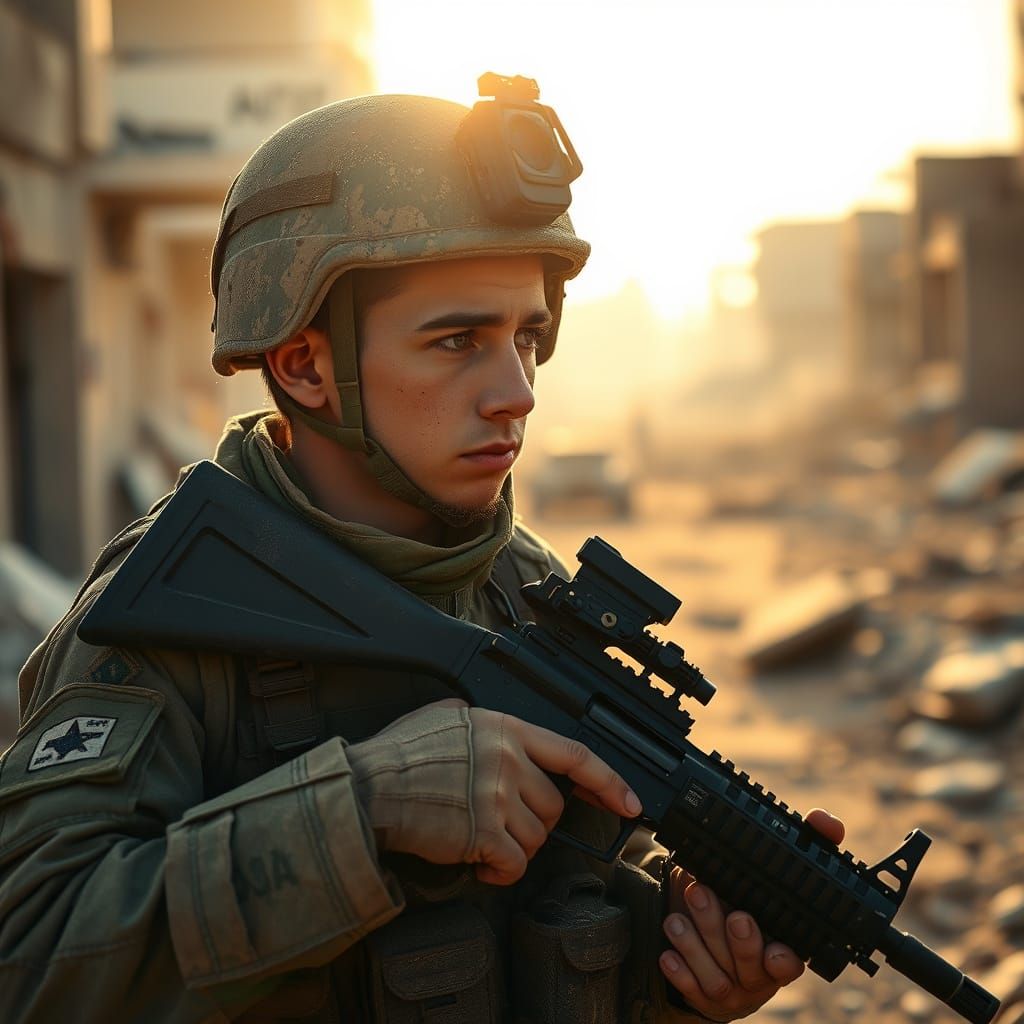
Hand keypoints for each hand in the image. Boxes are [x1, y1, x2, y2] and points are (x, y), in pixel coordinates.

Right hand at [348, 699, 641, 886]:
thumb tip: (499, 735)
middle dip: (533, 823)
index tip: (630, 802)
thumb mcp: (446, 716)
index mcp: (505, 728)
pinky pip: (513, 865)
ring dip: (513, 849)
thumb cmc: (398, 756)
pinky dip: (498, 872)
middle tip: (499, 824)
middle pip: (554, 806)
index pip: (574, 753)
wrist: (364, 789)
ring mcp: (497, 796)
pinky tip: (476, 863)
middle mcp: (508, 759)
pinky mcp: (483, 834)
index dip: (609, 780)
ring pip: (536, 839)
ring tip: (480, 841)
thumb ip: (482, 722)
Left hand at [659, 808, 844, 1021]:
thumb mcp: (773, 873)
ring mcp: (733, 990)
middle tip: (704, 896)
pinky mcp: (704, 997)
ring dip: (694, 946)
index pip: (789, 961)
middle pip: (748, 964)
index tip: (772, 951)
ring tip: (675, 919)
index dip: (781, 960)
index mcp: (784, 948)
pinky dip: (680, 972)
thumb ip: (806, 843)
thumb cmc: (750, 903)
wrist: (720, 947)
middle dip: (728, 935)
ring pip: (717, 978)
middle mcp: (760, 975)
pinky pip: (692, 990)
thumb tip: (823, 820)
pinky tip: (667, 953)